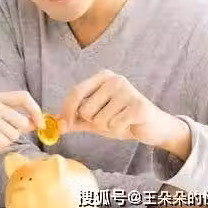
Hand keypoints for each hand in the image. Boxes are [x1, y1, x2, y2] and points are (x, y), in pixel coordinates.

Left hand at [60, 70, 190, 158]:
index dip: (67, 110)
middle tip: (109, 120)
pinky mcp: (138, 105)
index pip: (76, 92)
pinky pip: (115, 125)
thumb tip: (55, 123)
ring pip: (100, 120)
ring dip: (108, 127)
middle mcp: (114, 79)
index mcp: (102, 77)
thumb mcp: (95, 118)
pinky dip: (119, 130)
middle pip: (86, 109)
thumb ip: (75, 120)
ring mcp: (127, 91)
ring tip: (120, 121)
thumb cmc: (121, 119)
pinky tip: (129, 125)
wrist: (152, 127)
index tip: (64, 124)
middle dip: (94, 122)